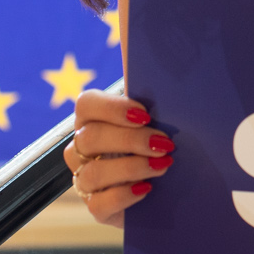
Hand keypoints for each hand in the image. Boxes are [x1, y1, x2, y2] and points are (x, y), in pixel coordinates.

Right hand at [62, 90, 171, 229]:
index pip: (86, 104)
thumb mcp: (159, 117)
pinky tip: (148, 189)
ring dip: (131, 167)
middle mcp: (83, 147)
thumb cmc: (161, 143)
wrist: (170, 189)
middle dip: (131, 140)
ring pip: (93, 173)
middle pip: (90, 138)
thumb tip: (151, 46)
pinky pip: (98, 203)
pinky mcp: (96, 207)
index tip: (145, 114)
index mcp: (94, 119)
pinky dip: (124, 195)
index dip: (112, 108)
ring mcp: (86, 179)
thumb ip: (153, 95)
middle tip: (165, 143)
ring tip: (164, 166)